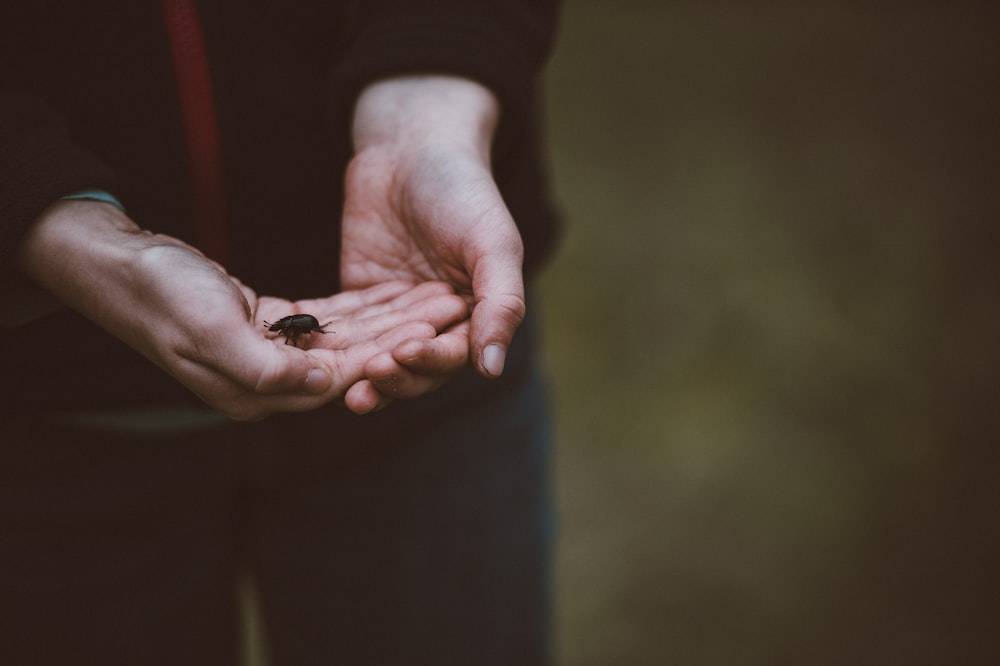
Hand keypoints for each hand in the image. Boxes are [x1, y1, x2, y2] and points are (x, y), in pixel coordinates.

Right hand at [16, 200, 467, 418]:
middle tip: (450, 309)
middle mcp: (268, 382)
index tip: (434, 330)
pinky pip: (327, 323)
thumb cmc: (162, 294)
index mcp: (257, 393)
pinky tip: (395, 293)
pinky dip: (361, 309)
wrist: (119, 264)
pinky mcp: (267, 328)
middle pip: (353, 361)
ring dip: (391, 321)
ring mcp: (269, 356)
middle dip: (403, 336)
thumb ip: (269, 367)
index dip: (390, 353)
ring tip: (436, 298)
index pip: (341, 378)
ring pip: (346, 341)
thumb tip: (328, 386)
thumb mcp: (211, 330)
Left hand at [341, 76, 526, 406]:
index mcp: (475, 316)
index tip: (404, 352)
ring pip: (376, 360)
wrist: (411, 146)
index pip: (454, 356)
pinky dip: (330, 350)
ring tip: (342, 391)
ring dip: (361, 378)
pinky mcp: (357, 301)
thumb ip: (500, 303)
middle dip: (394, 378)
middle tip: (370, 377)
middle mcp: (436, 322)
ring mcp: (393, 315)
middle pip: (414, 369)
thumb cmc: (462, 189)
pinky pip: (343, 332)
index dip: (430, 361)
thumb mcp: (492, 242)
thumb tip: (491, 367)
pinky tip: (310, 360)